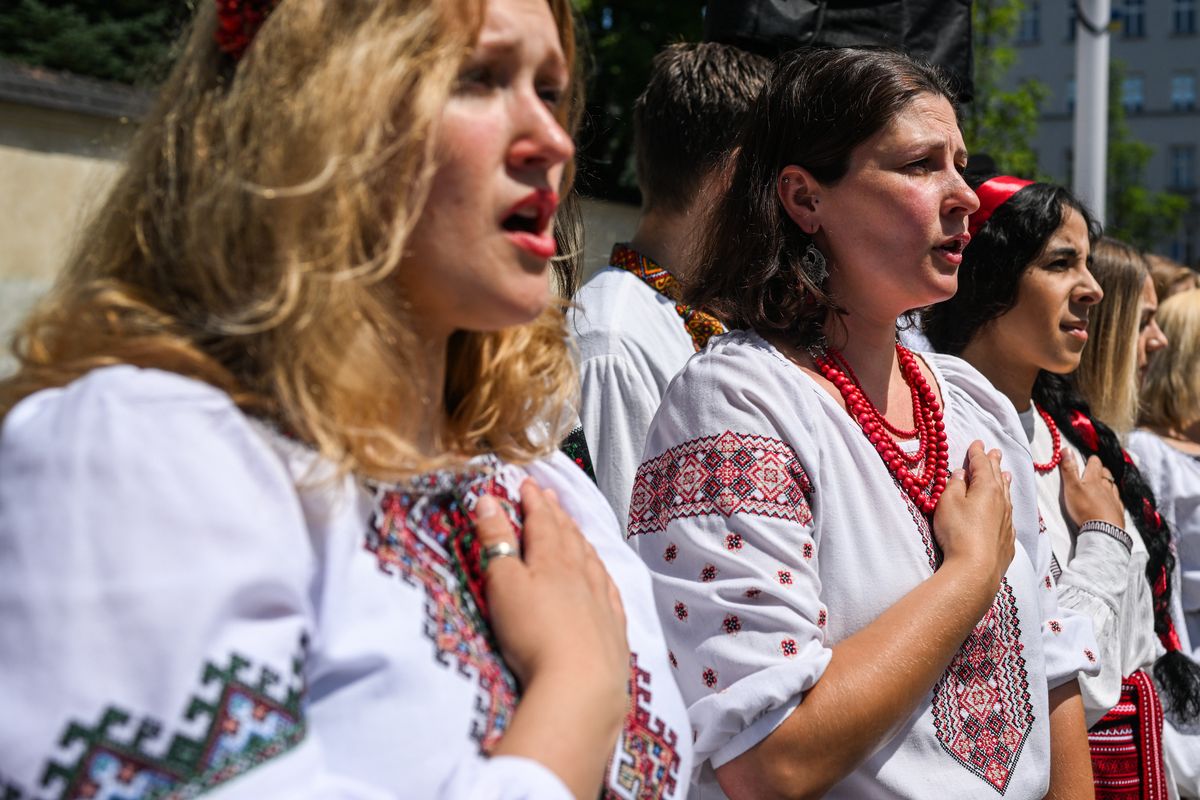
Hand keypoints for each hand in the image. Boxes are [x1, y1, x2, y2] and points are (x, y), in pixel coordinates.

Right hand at [475, 480, 628, 709]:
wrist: (580, 684)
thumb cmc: (533, 633)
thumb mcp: (503, 584)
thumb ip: (495, 541)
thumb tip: (487, 500)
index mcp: (551, 559)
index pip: (542, 521)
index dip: (533, 501)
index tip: (528, 484)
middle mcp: (581, 574)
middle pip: (568, 536)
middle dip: (556, 514)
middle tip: (549, 497)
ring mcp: (601, 601)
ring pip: (590, 560)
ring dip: (579, 539)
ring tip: (573, 528)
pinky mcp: (613, 629)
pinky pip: (609, 590)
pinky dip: (602, 574)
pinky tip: (602, 575)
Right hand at [932, 440, 1014, 590]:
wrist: (976, 569)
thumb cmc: (958, 532)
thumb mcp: (948, 503)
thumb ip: (954, 486)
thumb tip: (961, 474)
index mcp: (986, 488)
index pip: (982, 465)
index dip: (978, 453)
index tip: (978, 443)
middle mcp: (1001, 501)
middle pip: (998, 477)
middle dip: (994, 463)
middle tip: (995, 452)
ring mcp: (1007, 521)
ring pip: (1007, 495)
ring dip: (1004, 482)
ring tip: (1006, 474)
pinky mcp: (1007, 539)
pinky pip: (1009, 514)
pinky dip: (1007, 505)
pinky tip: (1007, 508)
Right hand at [1059, 450, 1123, 528]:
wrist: (1103, 530)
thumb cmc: (1085, 508)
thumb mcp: (1071, 487)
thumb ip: (1069, 469)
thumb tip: (1066, 449)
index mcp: (1094, 479)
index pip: (1095, 463)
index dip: (1091, 460)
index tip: (1087, 461)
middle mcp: (1106, 486)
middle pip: (1106, 473)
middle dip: (1100, 470)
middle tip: (1093, 473)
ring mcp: (1114, 498)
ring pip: (1112, 486)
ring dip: (1107, 483)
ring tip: (1102, 486)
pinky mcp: (1118, 511)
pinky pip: (1117, 500)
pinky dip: (1113, 498)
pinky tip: (1110, 502)